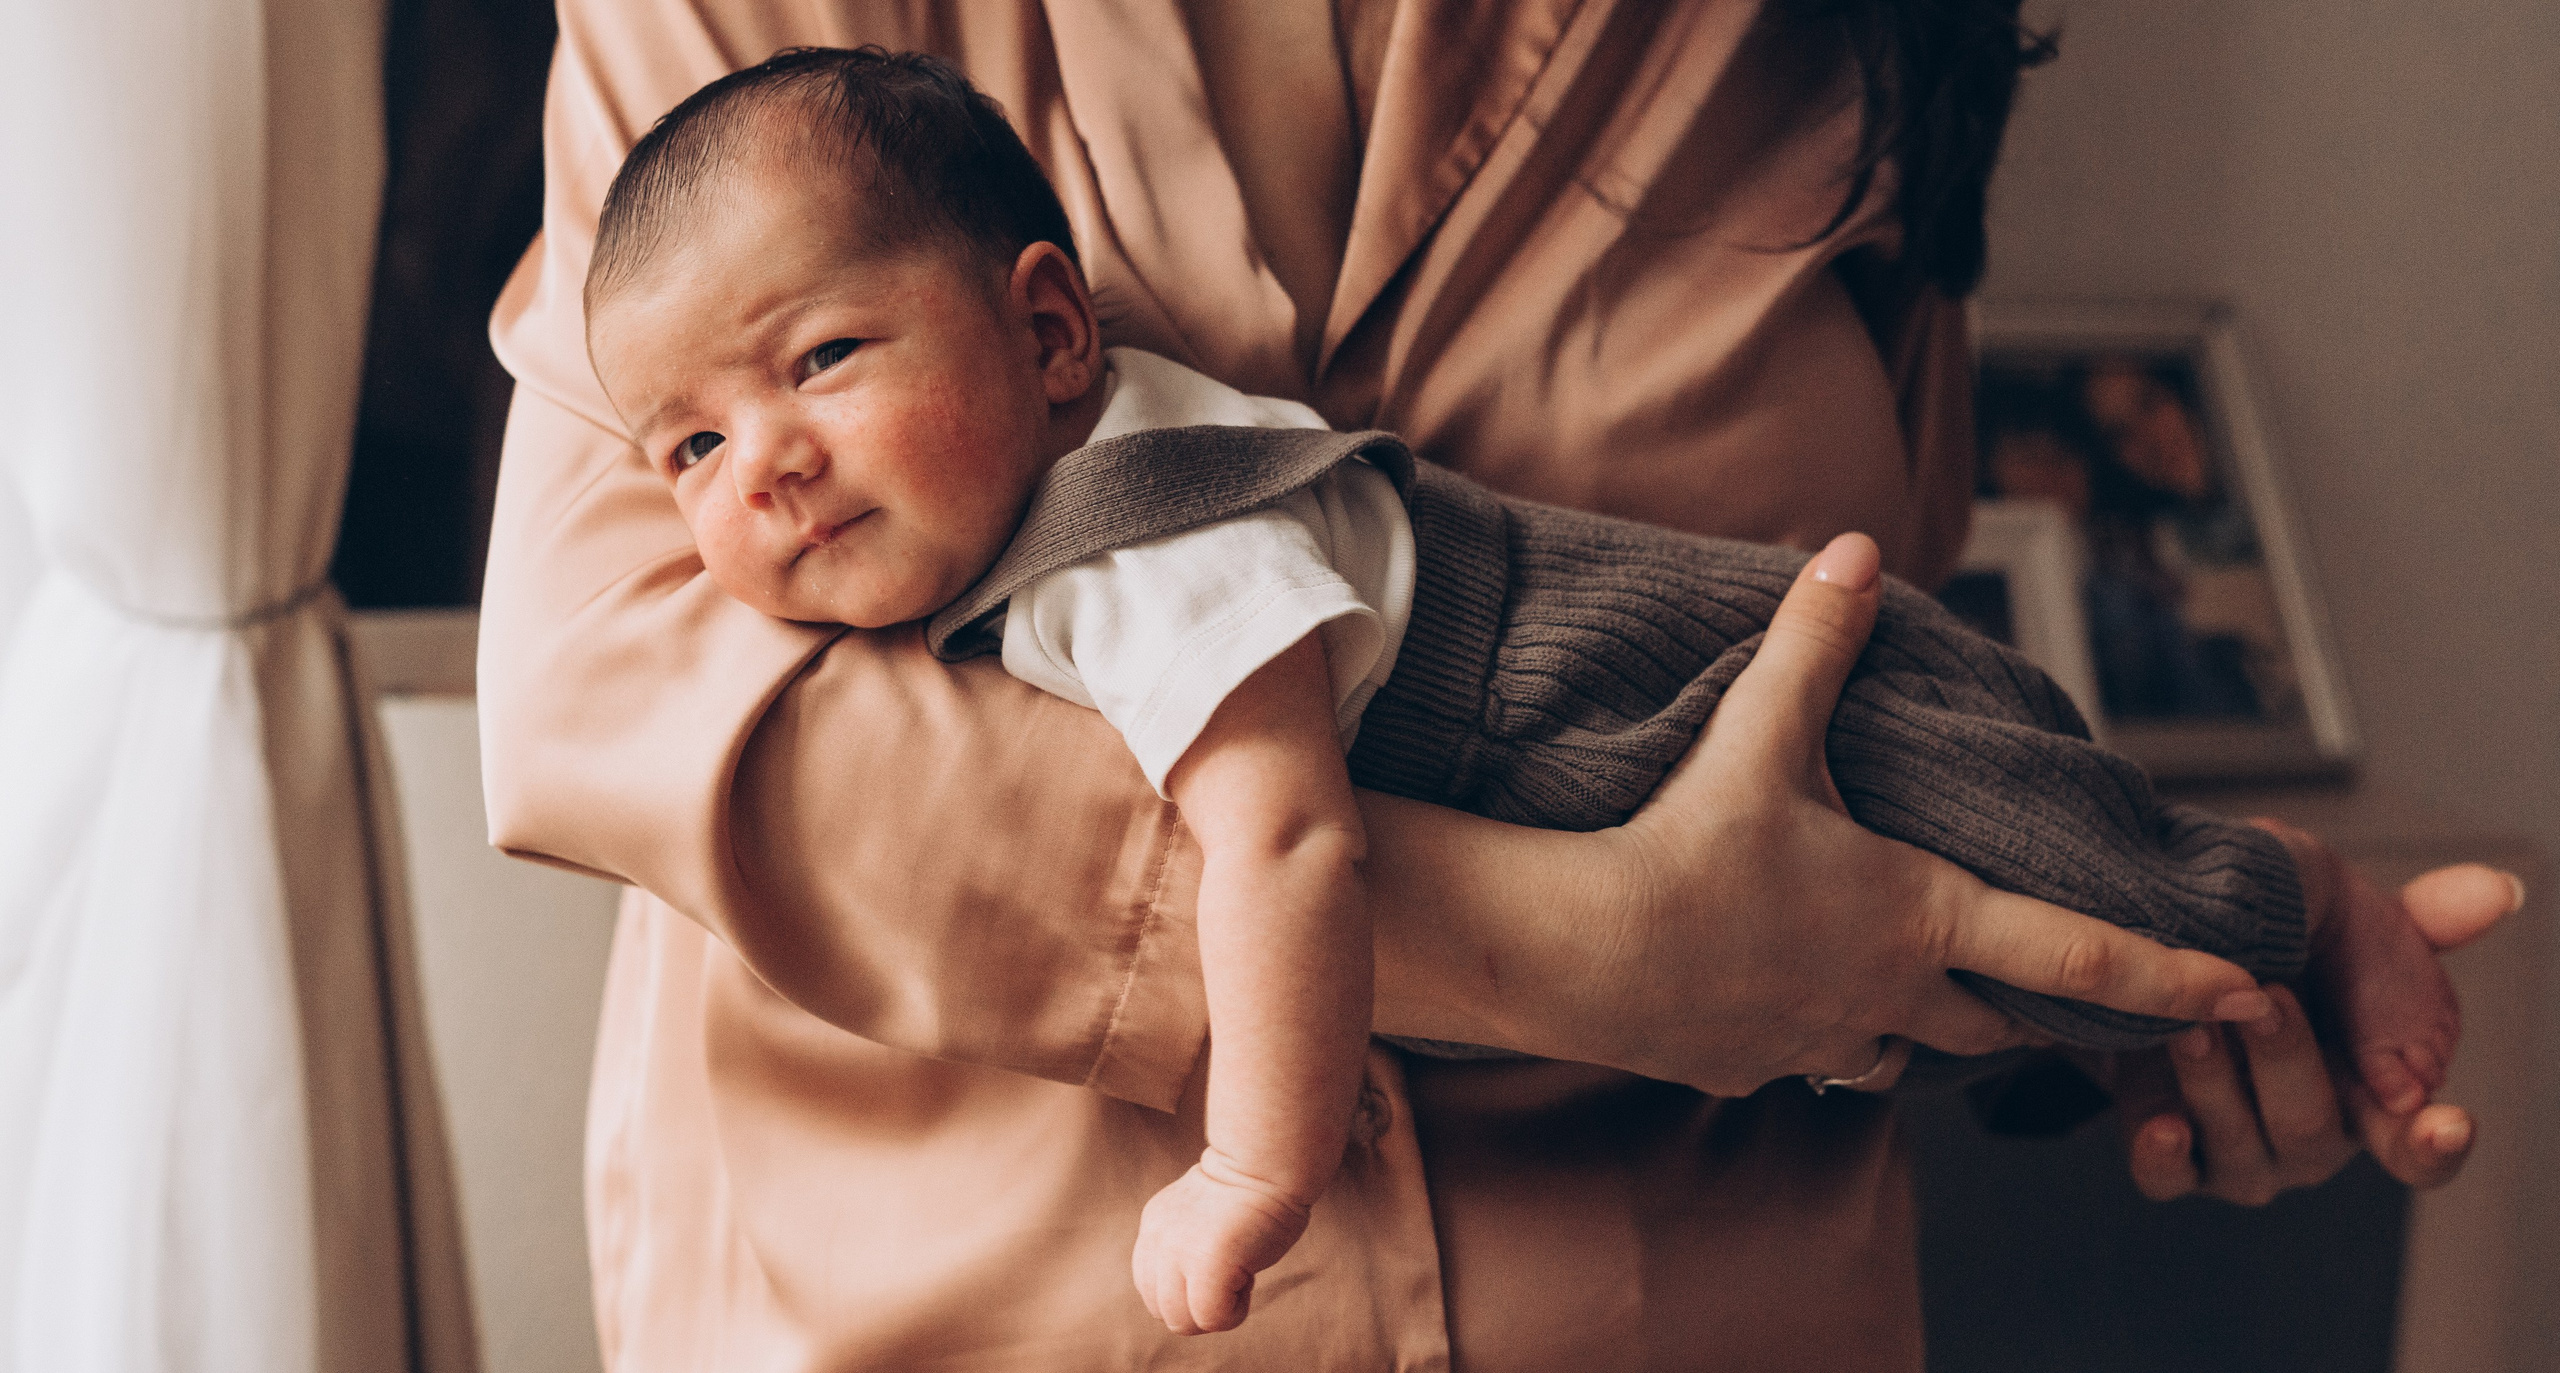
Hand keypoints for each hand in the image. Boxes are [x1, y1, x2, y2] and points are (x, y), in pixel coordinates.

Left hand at [1130, 1153, 1312, 1335]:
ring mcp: (1178, 1252)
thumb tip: (1193, 1293)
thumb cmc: (1253, 1191)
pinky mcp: (1205, 1264)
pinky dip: (1235, 1312)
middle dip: (1200, 1308)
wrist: (1270, 1163)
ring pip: (1182, 1322)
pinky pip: (1211, 1318)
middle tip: (1232, 1273)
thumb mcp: (1200, 1217)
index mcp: (1154, 1227)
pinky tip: (1249, 1278)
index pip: (1150, 1288)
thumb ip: (1184, 1245)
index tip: (1219, 1265)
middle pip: (1163, 1312)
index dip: (1187, 1292)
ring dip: (1217, 1312)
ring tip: (1240, 1273)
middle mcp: (1158, 1240)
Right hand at [1541, 533, 2269, 1095]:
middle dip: (2028, 1012)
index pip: (2079, 957)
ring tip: (1901, 994)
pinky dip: (1807, 1032)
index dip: (2173, 977)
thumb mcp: (1759, 732)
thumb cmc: (1683, 846)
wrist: (1577, 950)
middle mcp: (1887, 993)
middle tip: (2049, 1001)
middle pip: (1996, 1025)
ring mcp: (1816, 1043)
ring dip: (1917, 1026)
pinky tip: (1769, 997)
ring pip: (1900, 1053)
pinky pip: (1799, 1059)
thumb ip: (1817, 640)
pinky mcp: (1745, 1070)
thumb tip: (1857, 548)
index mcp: (1918, 916)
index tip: (2246, 997)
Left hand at [2118, 863, 2519, 1203]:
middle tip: (2266, 998)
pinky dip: (2164, 1155)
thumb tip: (2497, 891)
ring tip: (2194, 1025)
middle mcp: (2309, 1131)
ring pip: (2241, 1147)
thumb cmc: (2260, 933)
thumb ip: (2414, 917)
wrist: (2145, 937)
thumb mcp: (2333, 903)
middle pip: (2315, 1127)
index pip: (2417, 1143)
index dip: (2435, 1140)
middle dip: (2290, 1061)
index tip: (2448, 1122)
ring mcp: (2239, 1151)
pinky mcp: (2167, 1156)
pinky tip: (2163, 1123)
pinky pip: (2166, 1178)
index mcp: (2368, 1092)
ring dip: (2218, 1084)